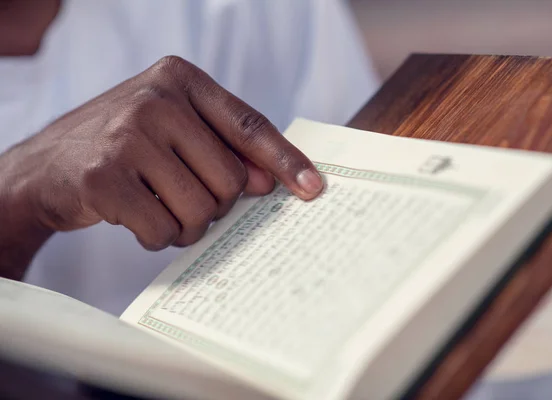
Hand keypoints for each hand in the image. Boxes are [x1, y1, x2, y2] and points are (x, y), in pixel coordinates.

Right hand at [1, 56, 322, 254]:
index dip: (285, 161)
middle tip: (188, 201)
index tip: (313, 189)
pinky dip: (157, 237)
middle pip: (230, 179)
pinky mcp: (103, 176)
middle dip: (217, 205)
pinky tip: (138, 219)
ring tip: (162, 209)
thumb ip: (222, 149)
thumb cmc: (125, 148)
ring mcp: (126, 135)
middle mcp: (156, 100)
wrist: (47, 165)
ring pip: (200, 208)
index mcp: (181, 80)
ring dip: (187, 224)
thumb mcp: (175, 132)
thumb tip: (269, 183)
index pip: (249, 125)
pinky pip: (162, 229)